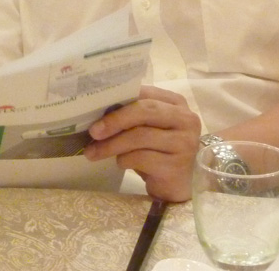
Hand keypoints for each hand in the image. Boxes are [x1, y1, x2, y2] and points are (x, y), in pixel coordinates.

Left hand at [84, 85, 200, 201]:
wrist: (174, 185)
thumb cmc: (156, 150)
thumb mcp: (145, 127)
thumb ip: (130, 113)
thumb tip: (95, 108)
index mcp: (176, 102)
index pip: (144, 93)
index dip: (118, 98)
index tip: (94, 106)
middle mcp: (186, 119)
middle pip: (144, 111)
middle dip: (114, 120)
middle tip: (93, 131)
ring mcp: (185, 143)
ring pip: (140, 136)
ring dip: (112, 145)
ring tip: (94, 152)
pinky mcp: (177, 166)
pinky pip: (142, 158)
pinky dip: (124, 160)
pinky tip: (120, 163)